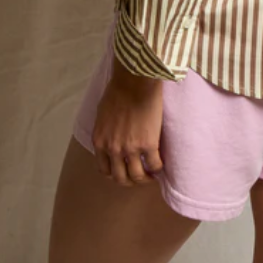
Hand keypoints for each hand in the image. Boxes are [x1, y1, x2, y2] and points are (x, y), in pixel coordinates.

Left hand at [91, 65, 164, 186]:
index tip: (124, 171)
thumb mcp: (102, 115)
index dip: (115, 174)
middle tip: (140, 176)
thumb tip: (110, 138)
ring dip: (145, 179)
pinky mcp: (149, 144)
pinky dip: (158, 168)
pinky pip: (155, 164)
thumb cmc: (118, 90)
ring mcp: (131, 148)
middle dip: (130, 181)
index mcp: (100, 142)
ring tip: (152, 174)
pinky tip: (161, 163)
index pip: (104, 170)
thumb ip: (105, 132)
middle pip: (120, 178)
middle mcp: (113, 149)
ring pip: (137, 176)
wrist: (135, 80)